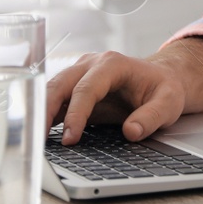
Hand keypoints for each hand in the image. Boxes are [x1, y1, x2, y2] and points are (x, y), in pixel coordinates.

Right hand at [44, 51, 186, 144]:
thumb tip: (131, 132)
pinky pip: (56, 100)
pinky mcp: (76, 87)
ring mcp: (81, 74)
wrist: (162, 80)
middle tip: (38, 138)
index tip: (71, 138)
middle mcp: (92, 64)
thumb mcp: (169, 103)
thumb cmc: (164, 88)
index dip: (76, 113)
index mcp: (113, 64)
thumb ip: (152, 117)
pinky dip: (45, 115)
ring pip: (53, 90)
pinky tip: (39, 133)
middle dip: (45, 110)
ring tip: (33, 139)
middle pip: (61, 84)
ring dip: (40, 112)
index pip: (87, 88)